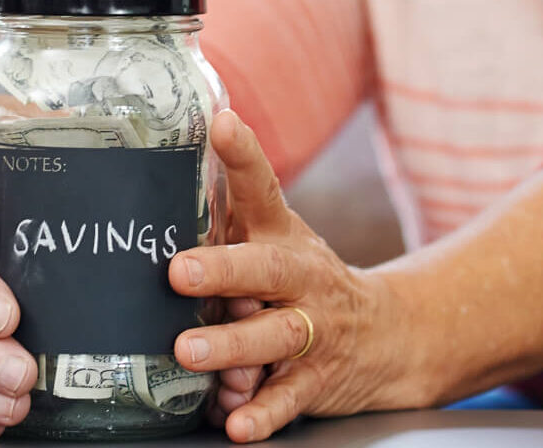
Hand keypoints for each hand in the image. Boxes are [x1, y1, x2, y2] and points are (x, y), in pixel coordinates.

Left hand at [168, 112, 421, 442]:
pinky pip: (287, 398)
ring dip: (230, 345)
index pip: (263, 188)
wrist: (389, 334)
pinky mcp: (316, 378)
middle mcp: (301, 277)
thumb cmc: (304, 280)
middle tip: (179, 272)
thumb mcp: (275, 242)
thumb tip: (153, 195)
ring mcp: (313, 328)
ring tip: (189, 352)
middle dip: (223, 270)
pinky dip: (261, 414)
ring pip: (273, 336)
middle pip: (266, 269)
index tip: (222, 125)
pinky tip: (236, 423)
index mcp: (282, 236)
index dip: (244, 156)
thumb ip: (225, 224)